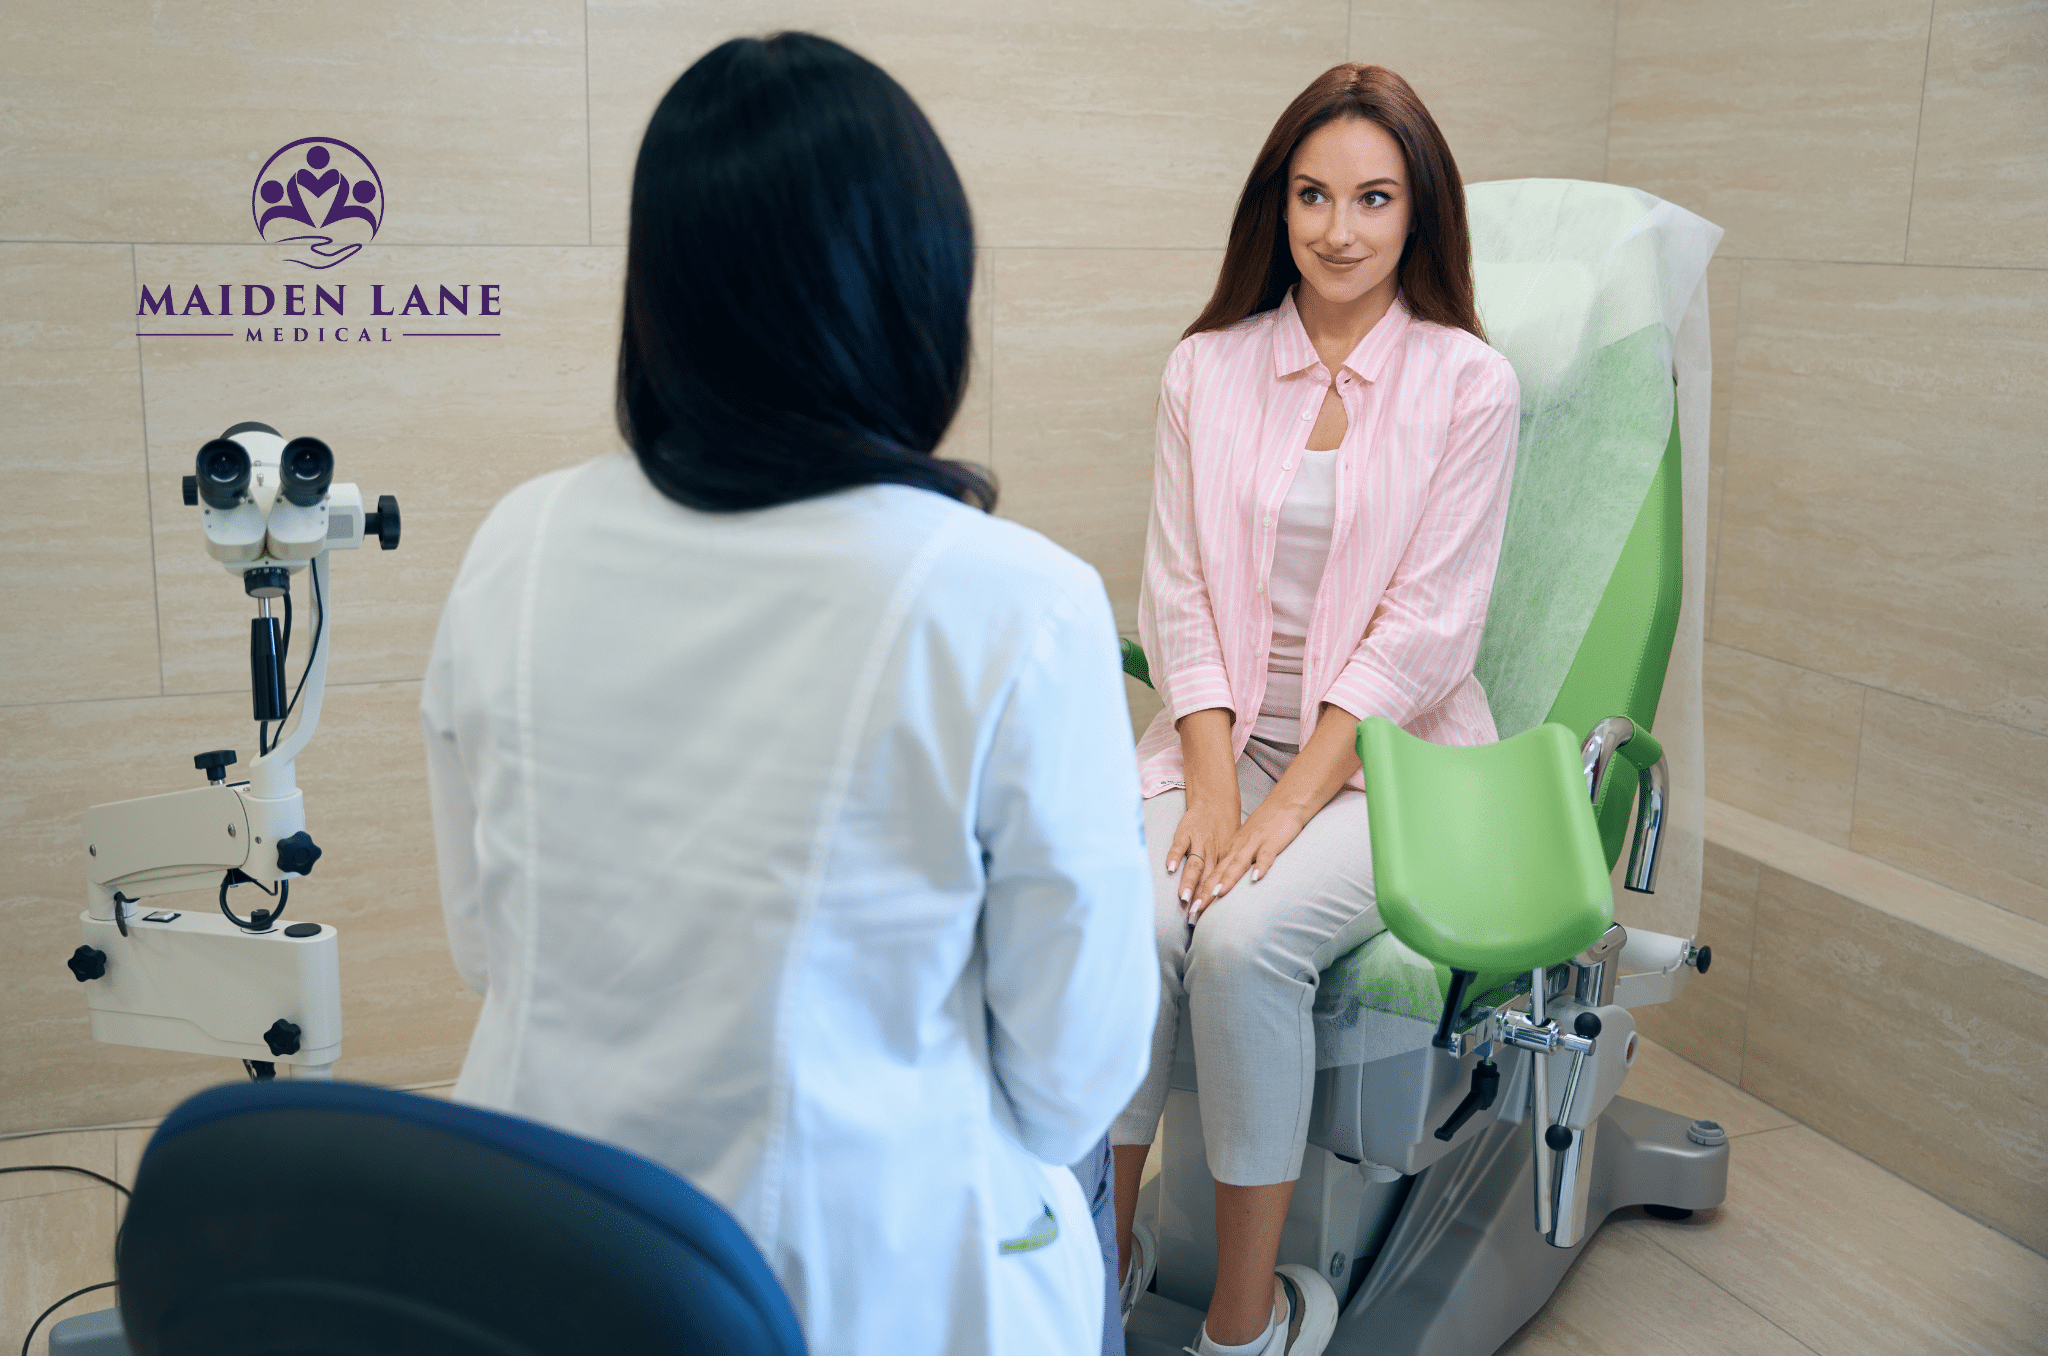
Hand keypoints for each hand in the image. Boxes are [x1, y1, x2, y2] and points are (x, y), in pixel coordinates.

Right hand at [1167, 799, 1239, 924]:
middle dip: (1200, 899)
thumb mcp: (1232, 849)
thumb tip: (1226, 894)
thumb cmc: (1225, 828)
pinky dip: (1175, 856)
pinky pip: (1179, 845)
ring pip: (1195, 865)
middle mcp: (1212, 853)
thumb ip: (1225, 869)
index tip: (1206, 921)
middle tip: (1194, 917)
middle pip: (1206, 880)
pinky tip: (1171, 869)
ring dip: (1189, 882)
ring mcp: (1198, 842)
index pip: (1217, 884)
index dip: (1212, 902)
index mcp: (1224, 860)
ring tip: (1184, 898)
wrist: (1215, 799)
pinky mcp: (1186, 832)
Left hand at [1187, 796, 1313, 922]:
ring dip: (1227, 880)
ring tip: (1217, 895)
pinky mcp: (1270, 842)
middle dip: (1206, 893)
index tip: (1191, 911)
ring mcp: (1253, 845)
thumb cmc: (1265, 828)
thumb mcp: (1246, 846)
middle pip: (1220, 873)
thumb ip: (1237, 863)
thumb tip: (1227, 884)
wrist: (1283, 804)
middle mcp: (1238, 849)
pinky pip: (1264, 856)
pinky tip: (1256, 878)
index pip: (1213, 875)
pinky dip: (1260, 866)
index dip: (1201, 893)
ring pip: (1238, 864)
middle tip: (1195, 910)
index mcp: (1231, 851)